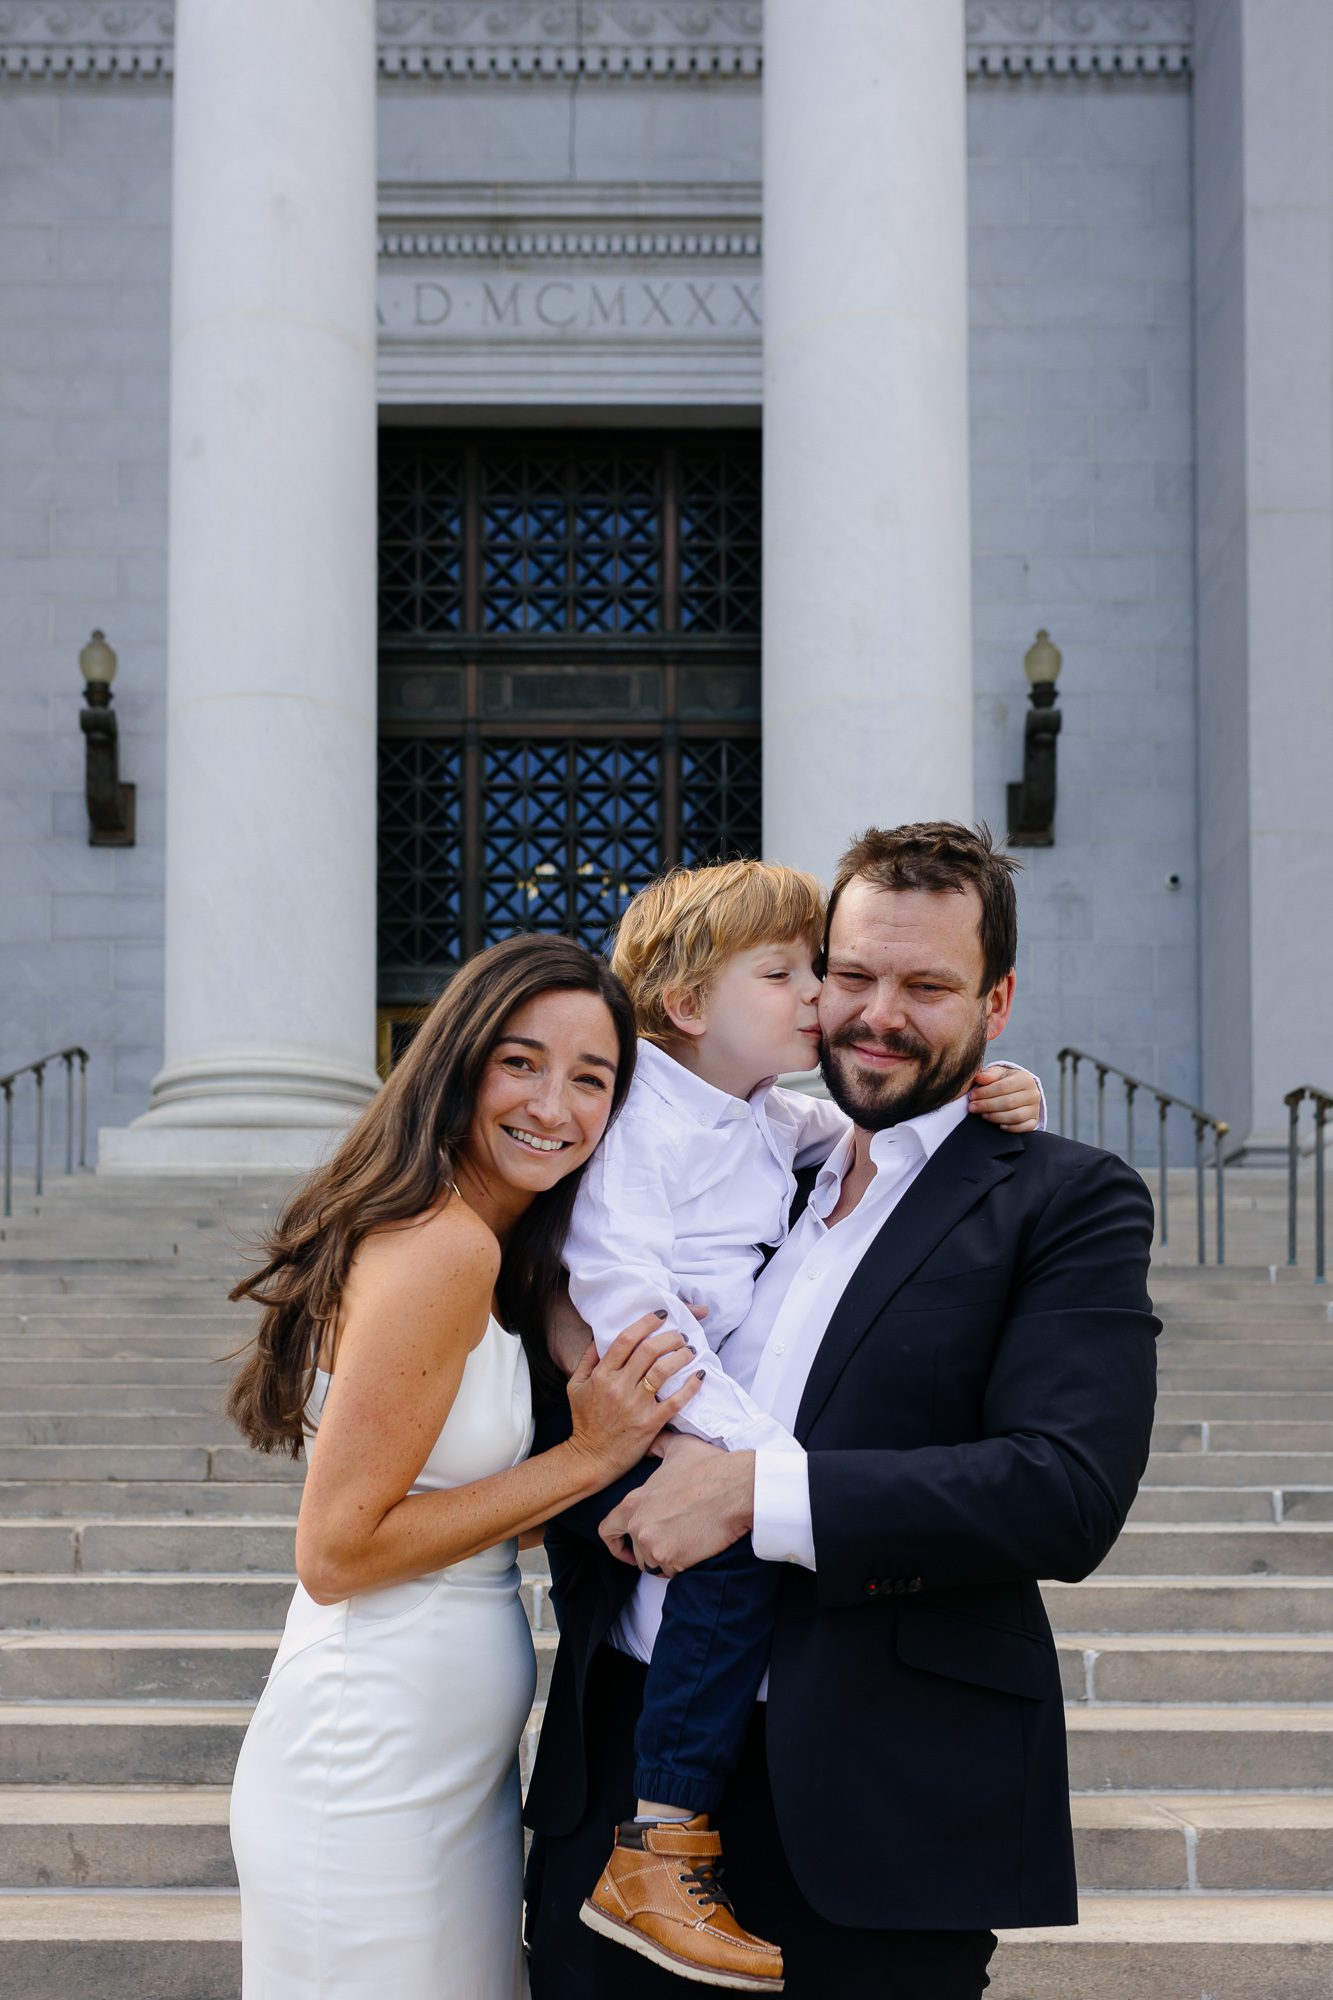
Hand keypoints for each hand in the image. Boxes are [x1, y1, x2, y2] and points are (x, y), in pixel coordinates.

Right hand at [565, 1314, 701, 1480]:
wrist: (591, 1458)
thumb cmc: (584, 1421)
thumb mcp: (575, 1386)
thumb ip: (587, 1360)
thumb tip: (600, 1336)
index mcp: (602, 1375)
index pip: (626, 1340)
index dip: (645, 1323)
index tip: (659, 1316)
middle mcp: (619, 1387)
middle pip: (648, 1351)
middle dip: (669, 1337)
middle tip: (680, 1335)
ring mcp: (635, 1406)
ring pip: (663, 1371)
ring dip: (680, 1356)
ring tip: (689, 1351)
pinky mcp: (650, 1423)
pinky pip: (675, 1401)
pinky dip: (690, 1386)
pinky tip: (699, 1375)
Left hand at [599, 1444, 754, 1575]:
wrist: (737, 1488)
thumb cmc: (711, 1467)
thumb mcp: (678, 1447)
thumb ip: (657, 1445)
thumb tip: (650, 1440)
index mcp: (635, 1501)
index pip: (607, 1530)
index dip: (615, 1543)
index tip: (626, 1549)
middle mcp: (638, 1525)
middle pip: (636, 1551)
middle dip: (652, 1550)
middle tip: (674, 1541)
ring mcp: (653, 1544)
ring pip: (654, 1563)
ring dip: (668, 1557)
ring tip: (688, 1540)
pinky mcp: (671, 1558)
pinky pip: (672, 1572)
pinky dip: (683, 1565)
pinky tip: (696, 1547)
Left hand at [969, 1064, 1041, 1131]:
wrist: (1020, 1091)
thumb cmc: (1005, 1081)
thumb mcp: (998, 1073)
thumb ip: (989, 1074)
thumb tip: (979, 1078)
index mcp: (1025, 1079)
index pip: (1003, 1086)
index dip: (985, 1092)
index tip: (972, 1096)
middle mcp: (1033, 1094)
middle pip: (1008, 1102)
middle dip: (987, 1106)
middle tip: (972, 1107)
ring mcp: (1035, 1109)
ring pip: (1015, 1116)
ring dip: (995, 1117)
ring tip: (983, 1115)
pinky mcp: (1034, 1121)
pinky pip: (1023, 1127)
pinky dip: (1010, 1128)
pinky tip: (998, 1125)